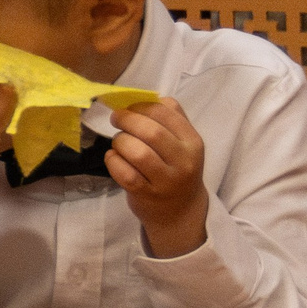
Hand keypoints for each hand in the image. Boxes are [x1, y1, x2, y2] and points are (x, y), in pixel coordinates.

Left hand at [109, 98, 207, 256]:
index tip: (128, 107)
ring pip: (137, 153)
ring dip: (120, 142)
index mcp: (193, 142)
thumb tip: (145, 97)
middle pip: (151, 132)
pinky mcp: (147, 194)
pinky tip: (113, 158)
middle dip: (127, 121)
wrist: (180, 210)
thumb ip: (170, 118)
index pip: (166, 113)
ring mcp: (166, 180)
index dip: (141, 106)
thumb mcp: (183, 143)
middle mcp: (183, 161)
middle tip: (116, 119)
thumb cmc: (175, 168)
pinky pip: (125, 173)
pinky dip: (113, 161)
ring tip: (118, 143)